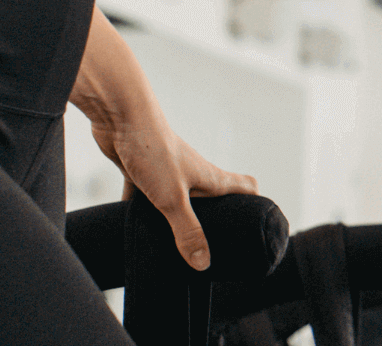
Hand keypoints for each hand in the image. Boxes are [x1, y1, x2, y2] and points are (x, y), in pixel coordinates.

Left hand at [85, 109, 256, 270]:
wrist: (122, 118)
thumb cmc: (155, 151)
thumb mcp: (172, 199)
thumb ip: (187, 231)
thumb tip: (204, 263)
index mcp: (211, 178)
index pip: (247, 187)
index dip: (257, 204)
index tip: (258, 226)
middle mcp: (195, 175)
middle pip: (216, 197)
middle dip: (217, 220)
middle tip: (214, 247)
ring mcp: (170, 173)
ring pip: (180, 200)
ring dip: (177, 220)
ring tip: (170, 248)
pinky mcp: (144, 173)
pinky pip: (146, 199)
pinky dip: (141, 214)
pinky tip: (130, 230)